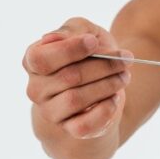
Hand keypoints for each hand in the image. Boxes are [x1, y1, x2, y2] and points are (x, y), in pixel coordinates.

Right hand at [23, 17, 132, 139]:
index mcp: (33, 61)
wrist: (107, 81)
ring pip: (75, 99)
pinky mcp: (69, 129)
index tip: (94, 41)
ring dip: (107, 85)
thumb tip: (54, 38)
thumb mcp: (85, 31)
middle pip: (67, 77)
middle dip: (102, 66)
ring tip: (124, 76)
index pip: (41, 58)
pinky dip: (104, 110)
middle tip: (126, 59)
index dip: (69, 49)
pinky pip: (83, 126)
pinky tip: (115, 97)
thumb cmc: (92, 53)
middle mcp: (36, 88)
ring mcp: (50, 111)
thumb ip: (72, 29)